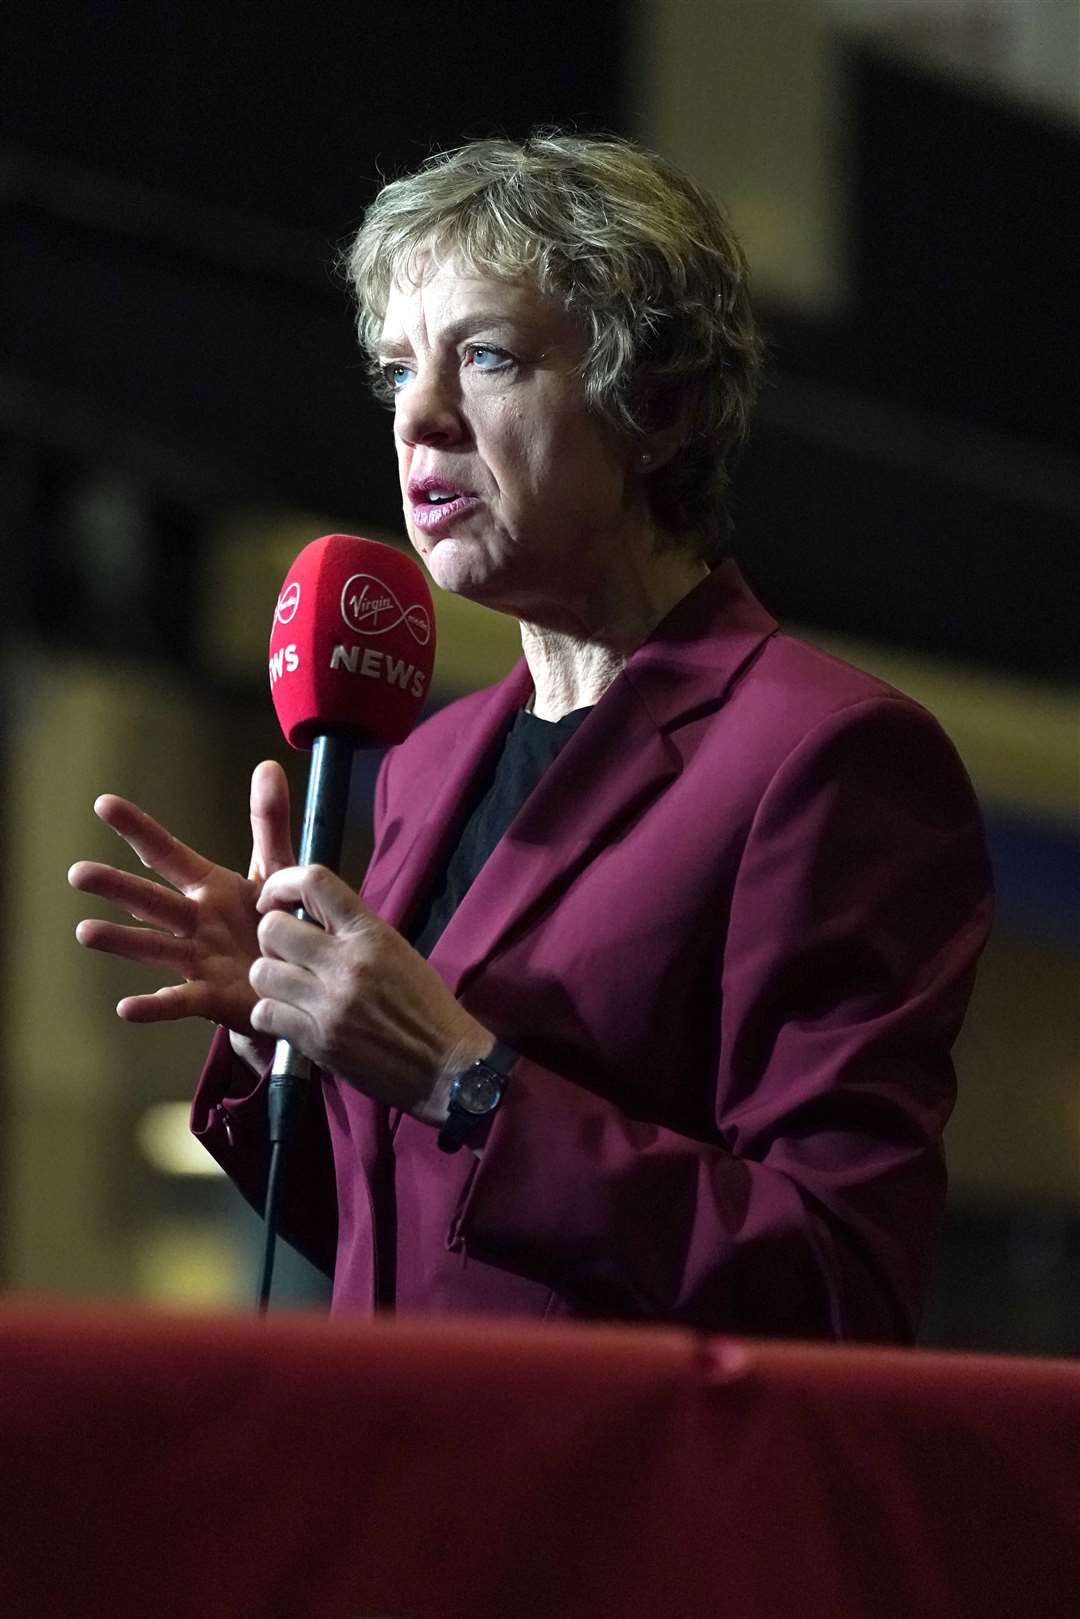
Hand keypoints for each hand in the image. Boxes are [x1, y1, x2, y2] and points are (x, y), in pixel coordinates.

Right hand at [69, 762, 293, 1053]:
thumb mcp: (279, 870)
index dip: (139, 828)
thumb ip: (269, 822)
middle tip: (78, 873)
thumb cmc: (279, 923)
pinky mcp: (211, 996)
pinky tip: (126, 1008)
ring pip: (154, 947)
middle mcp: (194, 922)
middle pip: (150, 900)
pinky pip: (179, 1001)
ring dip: (121, 940)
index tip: (104, 803)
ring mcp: (198, 959)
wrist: (300, 982)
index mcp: (208, 888)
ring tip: (85, 931)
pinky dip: (155, 1006)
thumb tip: (268, 764)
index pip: (167, 853)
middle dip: (116, 886)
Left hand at [251, 864, 492, 1126]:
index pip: (315, 881)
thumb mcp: (397, 952)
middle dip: (271, 939)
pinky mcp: (317, 1040)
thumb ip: (353, 934)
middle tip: (286, 955)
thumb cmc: (427, 1007)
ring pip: (262, 973)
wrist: (446, 1066)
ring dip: (270, 979)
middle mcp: (346, 962)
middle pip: (273, 928)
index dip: (281, 883)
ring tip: (289, 989)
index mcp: (371, 934)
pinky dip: (271, 1015)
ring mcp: (329, 1003)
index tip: (274, 901)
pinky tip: (290, 1019)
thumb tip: (309, 921)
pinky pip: (265, 1014)